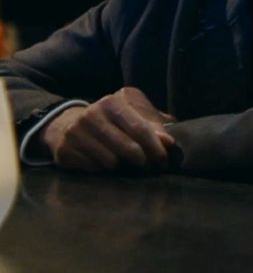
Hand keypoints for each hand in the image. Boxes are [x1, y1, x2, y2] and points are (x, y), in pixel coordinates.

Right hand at [39, 87, 175, 172]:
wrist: (65, 123)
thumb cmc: (110, 121)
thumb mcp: (131, 114)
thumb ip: (152, 125)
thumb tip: (169, 142)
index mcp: (111, 103)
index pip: (139, 128)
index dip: (155, 147)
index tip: (164, 159)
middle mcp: (91, 115)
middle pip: (128, 148)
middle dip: (143, 160)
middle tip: (148, 166)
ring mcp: (75, 133)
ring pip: (111, 162)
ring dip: (122, 166)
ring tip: (124, 162)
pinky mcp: (64, 151)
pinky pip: (94, 169)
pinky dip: (103, 169)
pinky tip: (103, 162)